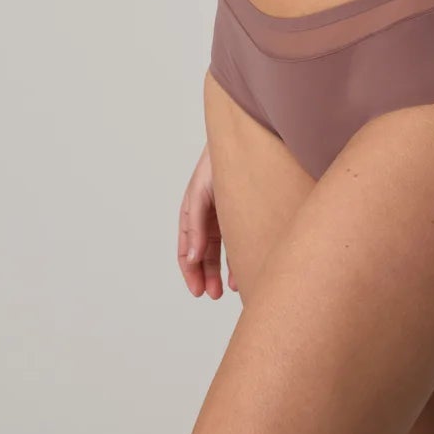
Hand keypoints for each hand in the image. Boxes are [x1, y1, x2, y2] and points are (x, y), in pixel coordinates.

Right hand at [177, 142, 236, 299]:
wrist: (247, 138)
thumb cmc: (218, 162)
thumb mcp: (202, 193)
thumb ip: (196, 225)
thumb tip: (191, 257)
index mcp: (193, 211)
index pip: (186, 248)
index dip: (190, 272)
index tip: (198, 291)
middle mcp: (207, 215)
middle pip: (203, 254)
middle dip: (206, 276)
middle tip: (213, 295)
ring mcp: (225, 214)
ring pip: (221, 250)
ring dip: (221, 271)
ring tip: (227, 290)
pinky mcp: (243, 211)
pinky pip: (238, 239)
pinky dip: (239, 256)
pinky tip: (243, 270)